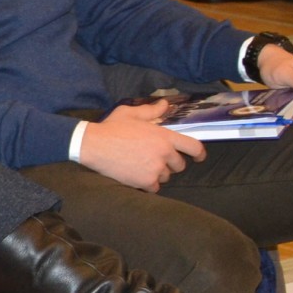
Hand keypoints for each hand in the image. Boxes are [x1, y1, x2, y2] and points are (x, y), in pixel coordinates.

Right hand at [78, 101, 204, 191]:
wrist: (93, 145)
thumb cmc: (111, 127)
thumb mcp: (131, 114)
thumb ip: (151, 110)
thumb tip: (165, 104)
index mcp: (164, 136)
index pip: (194, 147)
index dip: (200, 153)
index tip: (199, 157)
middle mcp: (164, 153)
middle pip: (179, 165)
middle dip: (170, 163)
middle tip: (154, 159)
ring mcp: (155, 169)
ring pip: (166, 176)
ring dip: (158, 173)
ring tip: (142, 166)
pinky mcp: (145, 181)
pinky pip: (154, 187)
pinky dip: (147, 184)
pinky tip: (136, 176)